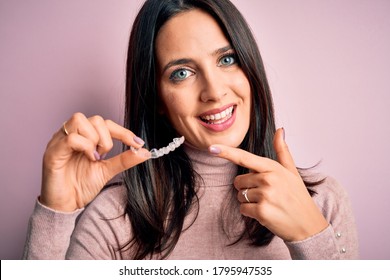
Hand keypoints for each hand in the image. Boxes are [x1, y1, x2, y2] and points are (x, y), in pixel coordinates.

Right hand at [40, 113, 150, 211]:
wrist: (66, 206)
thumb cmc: (81, 186)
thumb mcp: (108, 170)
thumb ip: (124, 159)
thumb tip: (145, 151)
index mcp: (83, 137)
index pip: (105, 123)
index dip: (123, 131)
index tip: (138, 143)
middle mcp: (70, 134)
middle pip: (95, 119)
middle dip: (107, 137)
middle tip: (105, 155)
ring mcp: (59, 141)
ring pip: (80, 120)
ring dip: (95, 139)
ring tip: (95, 158)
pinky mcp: (52, 152)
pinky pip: (70, 138)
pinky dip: (85, 146)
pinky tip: (90, 159)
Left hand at [209, 128, 327, 241]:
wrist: (309, 225)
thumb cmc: (298, 197)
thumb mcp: (292, 172)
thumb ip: (282, 151)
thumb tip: (280, 130)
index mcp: (273, 168)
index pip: (245, 158)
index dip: (226, 152)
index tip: (211, 148)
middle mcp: (268, 179)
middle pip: (238, 181)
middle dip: (247, 188)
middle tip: (266, 195)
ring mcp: (265, 195)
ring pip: (240, 196)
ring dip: (249, 202)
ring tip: (268, 204)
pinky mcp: (261, 211)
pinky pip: (242, 209)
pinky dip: (250, 213)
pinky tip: (265, 213)